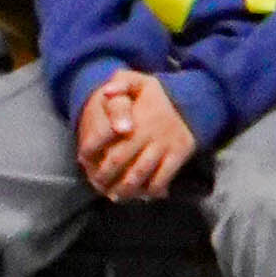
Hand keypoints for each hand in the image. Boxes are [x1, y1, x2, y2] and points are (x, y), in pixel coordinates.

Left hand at [75, 72, 199, 203]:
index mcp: (134, 116)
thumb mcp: (139, 81)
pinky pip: (163, 178)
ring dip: (125, 189)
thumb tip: (106, 92)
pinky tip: (142, 195)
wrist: (193, 100)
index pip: (104, 137)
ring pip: (139, 173)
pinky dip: (151, 190)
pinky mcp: (179, 154)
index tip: (83, 159)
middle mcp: (148, 132)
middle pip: (119, 160)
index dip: (90, 150)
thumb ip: (120, 82)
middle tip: (97, 183)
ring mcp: (164, 145)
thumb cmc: (157, 95)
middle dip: (104, 176)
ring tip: (116, 195)